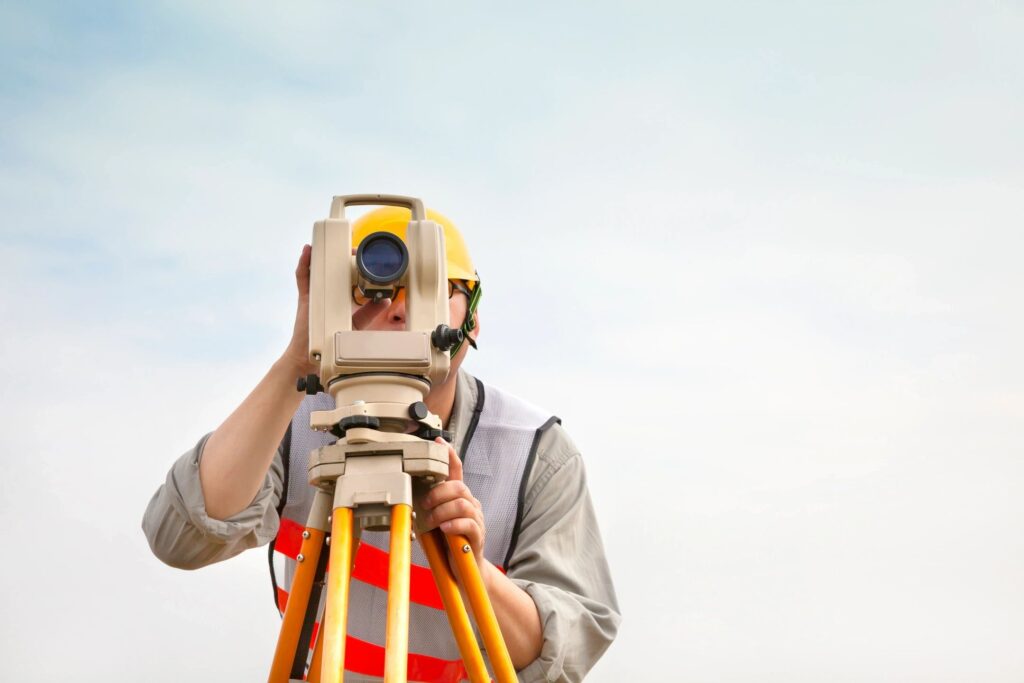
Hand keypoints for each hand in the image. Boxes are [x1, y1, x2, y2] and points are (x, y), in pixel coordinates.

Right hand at [281, 244, 393, 374]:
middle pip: (333, 269)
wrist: (310, 355)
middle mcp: (327, 292)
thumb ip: (368, 313)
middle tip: (353, 248)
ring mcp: (315, 293)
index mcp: (340, 297)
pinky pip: (303, 277)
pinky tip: (308, 251)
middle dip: (342, 256)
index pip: (348, 277)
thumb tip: (384, 300)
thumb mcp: (355, 324)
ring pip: (317, 269)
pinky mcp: (305, 297)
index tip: (365, 257)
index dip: (356, 266)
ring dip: (322, 254)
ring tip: (328, 241)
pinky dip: (304, 263)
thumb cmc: (330, 340)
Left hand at [421, 438, 486, 565]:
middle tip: (425, 504)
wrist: (461, 573)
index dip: (450, 456)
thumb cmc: (444, 545)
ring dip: (443, 510)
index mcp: (459, 498)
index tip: (440, 442)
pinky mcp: (478, 537)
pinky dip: (455, 524)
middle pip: (459, 486)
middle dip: (439, 492)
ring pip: (463, 503)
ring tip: (433, 521)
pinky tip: (445, 528)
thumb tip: (407, 493)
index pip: (457, 472)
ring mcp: (477, 520)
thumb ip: (426, 507)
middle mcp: (471, 505)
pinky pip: (469, 523)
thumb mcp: (431, 521)